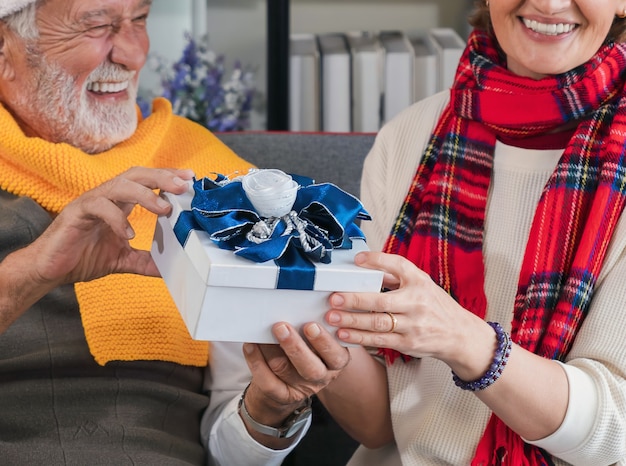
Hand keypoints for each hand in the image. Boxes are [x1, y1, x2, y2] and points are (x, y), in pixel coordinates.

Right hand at [28, 167, 193, 287]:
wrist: (49, 270)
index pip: (146, 181)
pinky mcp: (75, 213)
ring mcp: (90, 202)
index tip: (189, 179)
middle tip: (183, 185)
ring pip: (120, 185)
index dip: (167, 177)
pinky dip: (116, 218)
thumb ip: (145, 261)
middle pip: (136, 174)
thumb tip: (170, 270)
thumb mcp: (122, 260)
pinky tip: (128, 234)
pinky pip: (99, 207)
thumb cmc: (82, 258)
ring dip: (145, 194)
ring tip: (164, 209)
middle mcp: (106, 197)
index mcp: (119, 203)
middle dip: (162, 177)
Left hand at [241, 322, 349, 433]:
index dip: (323, 341)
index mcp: (336, 360)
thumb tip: (295, 307)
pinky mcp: (281, 395)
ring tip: (261, 331)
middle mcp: (322, 376)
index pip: (335, 354)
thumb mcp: (317, 340)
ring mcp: (301, 388)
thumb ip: (313, 327)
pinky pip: (267, 381)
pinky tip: (250, 345)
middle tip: (281, 326)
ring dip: (269, 349)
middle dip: (294, 346)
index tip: (311, 325)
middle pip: (310, 367)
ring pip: (283, 370)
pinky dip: (256, 361)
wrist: (289, 380)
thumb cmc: (307, 348)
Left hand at [325, 251, 494, 376]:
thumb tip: (366, 265)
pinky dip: (360, 338)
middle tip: (334, 298)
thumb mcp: (421, 283)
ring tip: (332, 317)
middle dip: (355, 300)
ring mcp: (413, 325)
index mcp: (419, 282)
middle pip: (382, 301)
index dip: (378, 261)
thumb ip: (396, 275)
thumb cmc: (435, 305)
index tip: (358, 259)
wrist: (458, 334)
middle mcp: (417, 303)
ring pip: (378, 323)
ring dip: (352, 321)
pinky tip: (344, 334)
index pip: (399, 266)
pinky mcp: (408, 344)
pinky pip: (380, 341)